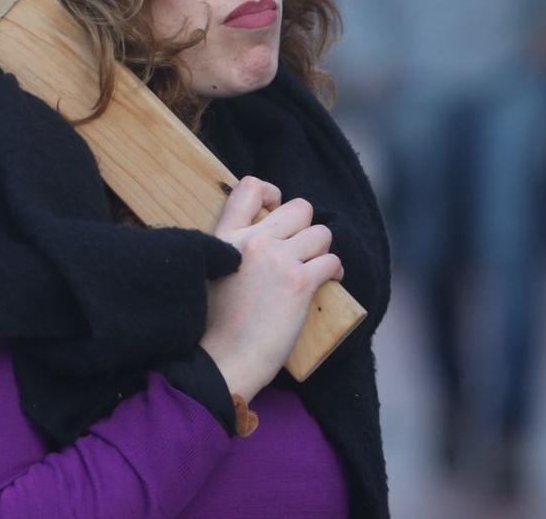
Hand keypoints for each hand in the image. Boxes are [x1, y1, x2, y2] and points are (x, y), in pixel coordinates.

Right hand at [198, 176, 342, 400]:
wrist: (223, 359)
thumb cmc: (215, 325)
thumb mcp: (211, 272)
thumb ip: (232, 249)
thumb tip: (262, 241)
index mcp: (225, 236)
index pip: (250, 187)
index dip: (272, 193)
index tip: (275, 213)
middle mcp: (253, 240)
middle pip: (299, 207)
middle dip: (305, 228)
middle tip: (299, 251)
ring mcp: (278, 259)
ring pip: (321, 233)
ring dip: (321, 251)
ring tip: (313, 270)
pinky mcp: (299, 283)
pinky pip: (332, 261)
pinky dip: (334, 272)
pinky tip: (326, 284)